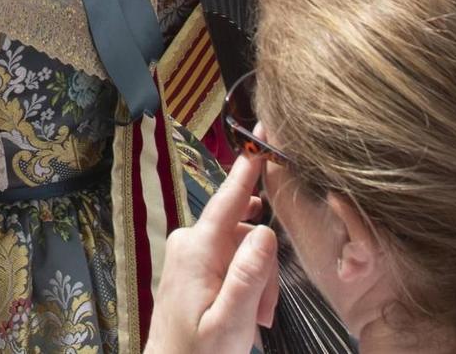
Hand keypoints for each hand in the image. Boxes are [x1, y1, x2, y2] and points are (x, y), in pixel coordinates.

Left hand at [145, 153, 280, 353]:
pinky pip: (231, 260)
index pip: (229, 199)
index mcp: (197, 249)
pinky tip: (246, 312)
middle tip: (263, 312)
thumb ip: (249, 275)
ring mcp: (190, 251)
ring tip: (254, 319)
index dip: (248, 168)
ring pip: (244, 249)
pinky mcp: (193, 263)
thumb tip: (265, 231)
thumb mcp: (231, 320)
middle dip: (263, 268)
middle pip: (246, 233)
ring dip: (256, 281)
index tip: (262, 135)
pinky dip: (245, 283)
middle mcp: (190, 241)